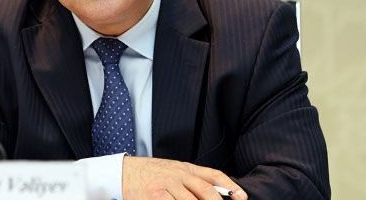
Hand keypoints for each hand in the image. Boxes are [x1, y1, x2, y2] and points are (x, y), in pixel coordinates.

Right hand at [122, 156, 246, 199]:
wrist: (124, 171)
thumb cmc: (151, 174)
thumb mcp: (173, 171)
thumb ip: (192, 180)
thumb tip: (216, 192)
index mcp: (186, 168)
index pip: (213, 175)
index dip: (229, 186)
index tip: (241, 197)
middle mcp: (179, 175)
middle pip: (206, 190)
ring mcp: (167, 185)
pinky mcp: (155, 196)